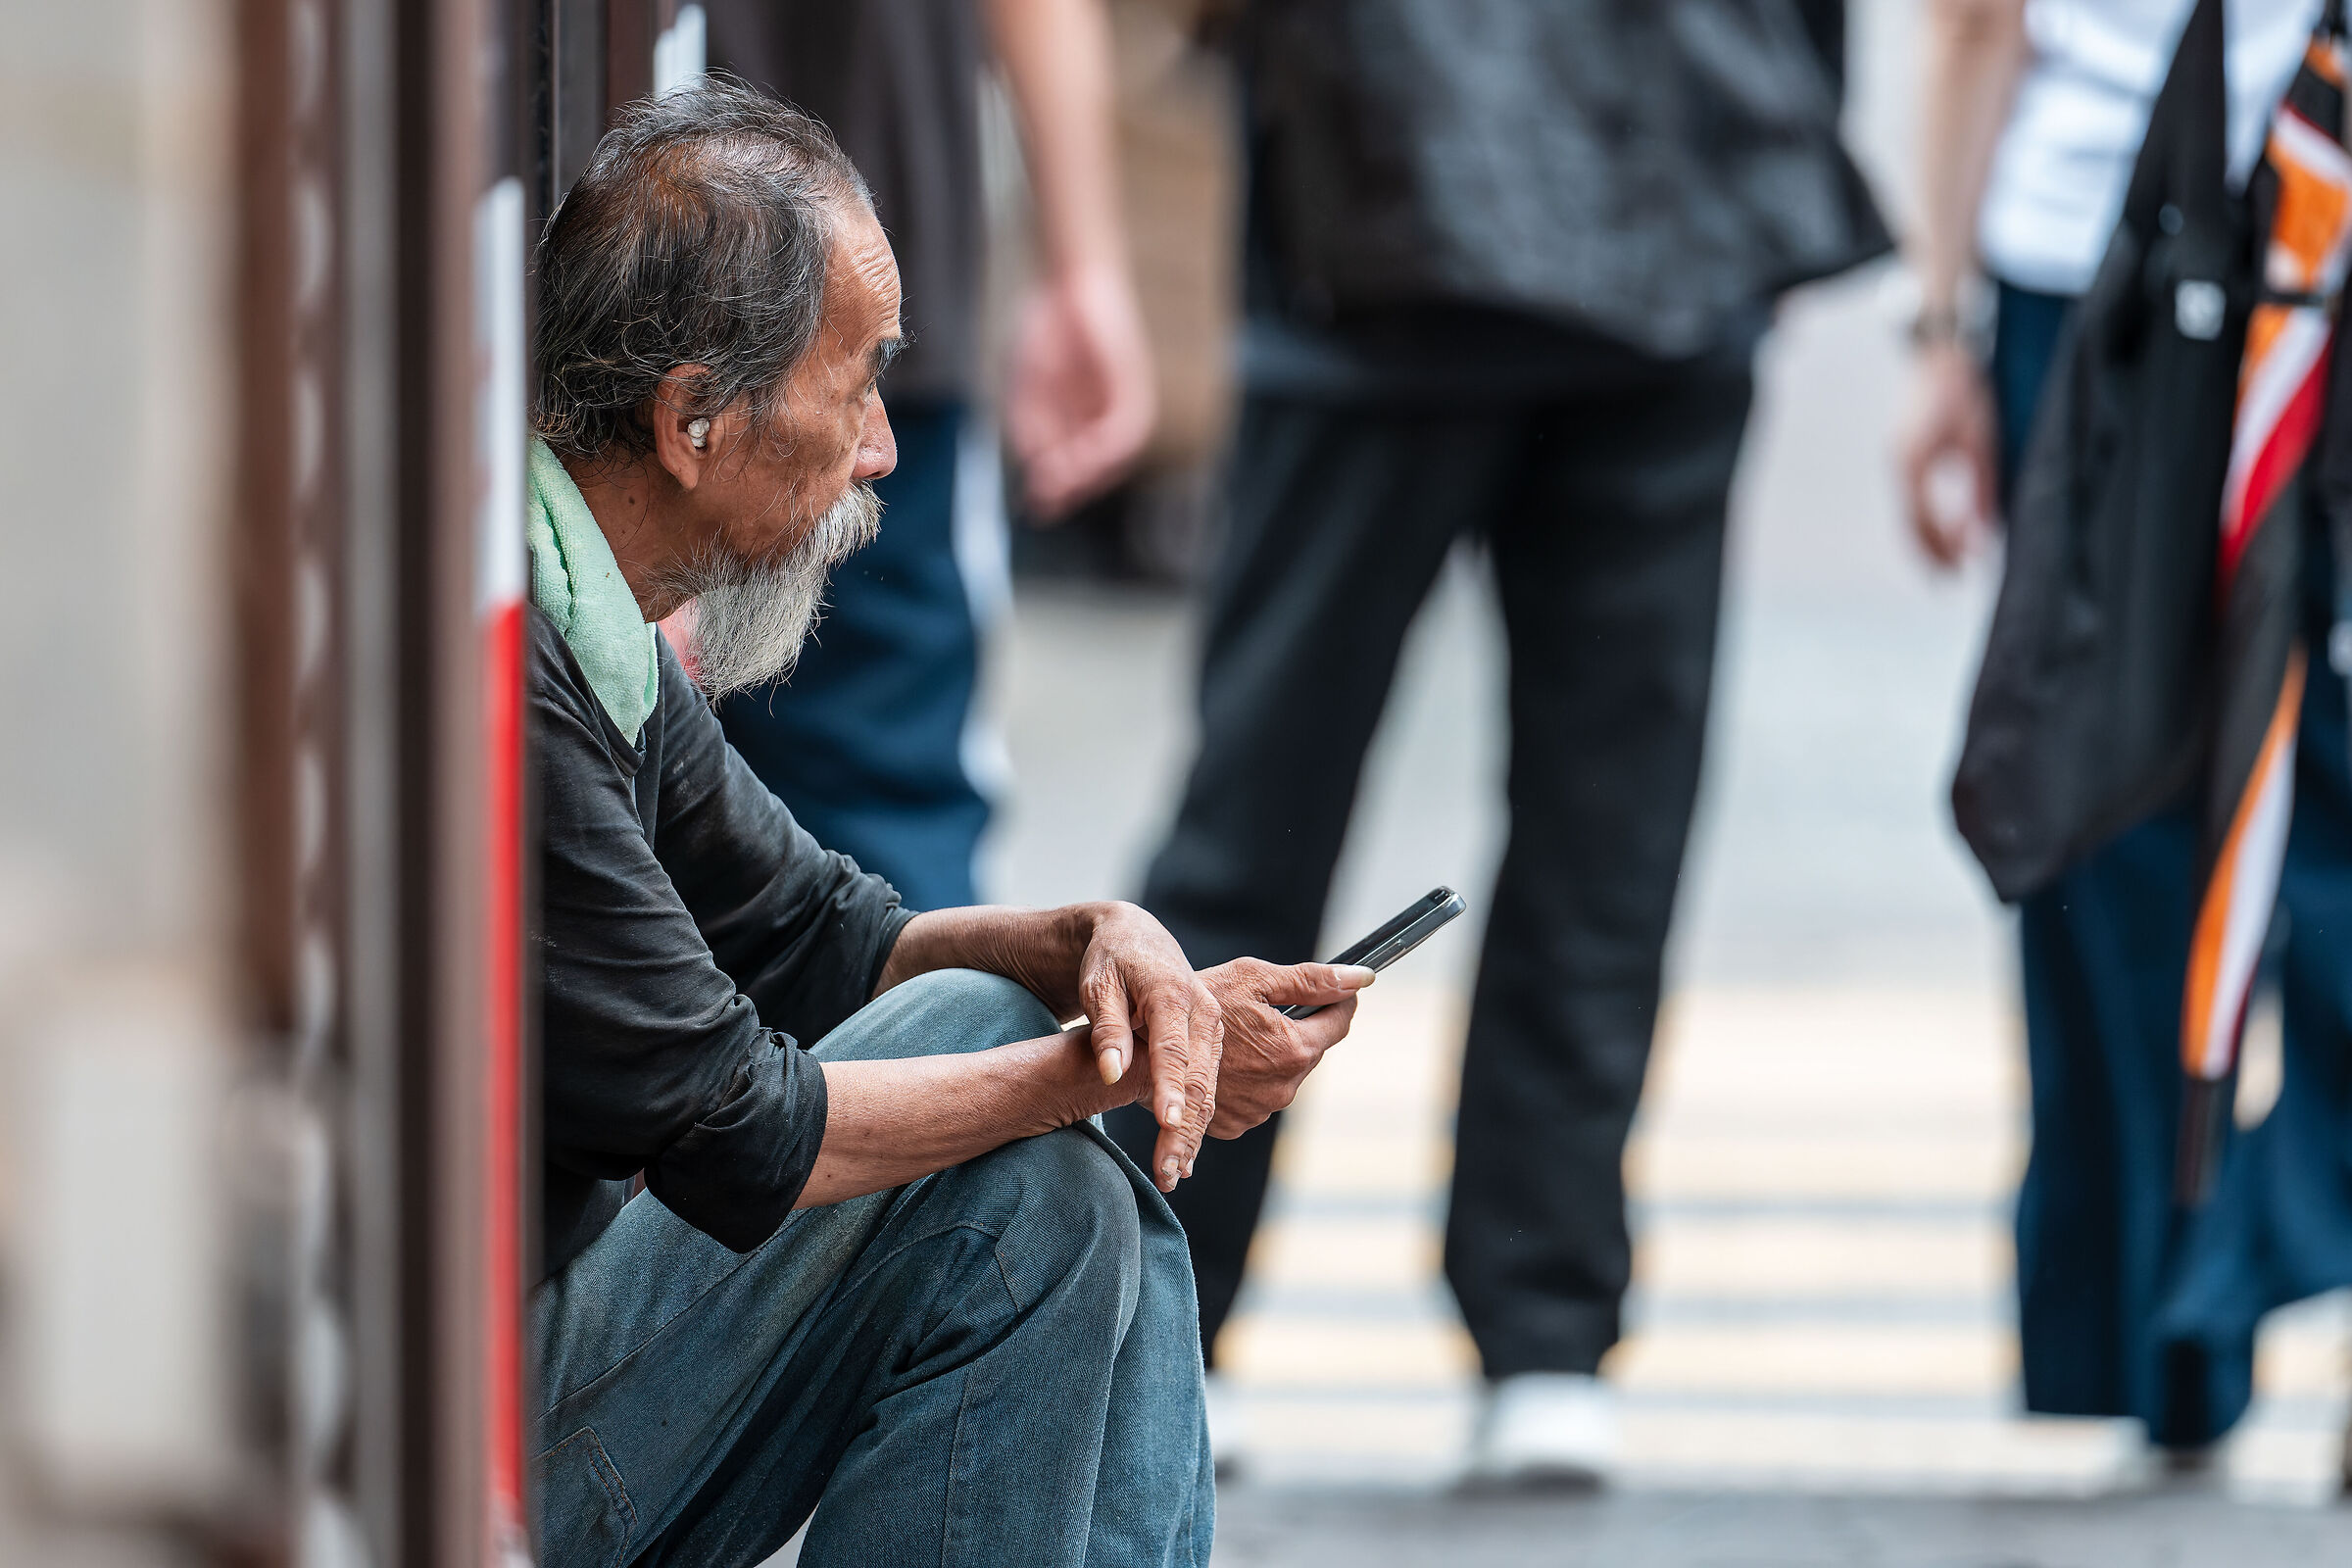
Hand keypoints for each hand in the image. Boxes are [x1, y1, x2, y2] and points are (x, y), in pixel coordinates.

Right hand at [1002, 261, 1155, 518]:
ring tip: (1064, 481)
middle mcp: (1102, 421)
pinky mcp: (1135, 386)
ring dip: (1090, 472)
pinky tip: (1087, 454)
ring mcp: (1121, 405)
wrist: (1064, 286)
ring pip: (1114, 455)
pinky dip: (1108, 444)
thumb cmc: (1044, 336)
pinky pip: (1128, 426)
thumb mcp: (1027, 391)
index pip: (1073, 472)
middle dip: (1071, 489)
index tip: (1036, 508)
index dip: (1056, 494)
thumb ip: (1030, 431)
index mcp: (1076, 424)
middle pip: (1095, 471)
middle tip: (1046, 500)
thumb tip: (1036, 472)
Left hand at [1063, 904, 1221, 1191]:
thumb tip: (1111, 1072)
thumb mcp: (1097, 985)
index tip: (1167, 1124)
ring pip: (1208, 1088)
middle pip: (1199, 1078)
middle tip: (1167, 1171)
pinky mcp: (1210, 1040)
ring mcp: (1211, 1026)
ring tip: (1172, 1173)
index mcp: (1171, 993)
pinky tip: (1181, 1154)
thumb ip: (1106, 1028)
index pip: (1172, 1049)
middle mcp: (1202, 1011)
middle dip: (1184, 1128)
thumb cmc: (1109, 961)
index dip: (1170, 1088)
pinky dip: (1196, 1120)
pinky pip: (1207, 1084)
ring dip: (1192, 1133)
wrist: (1136, 939)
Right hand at [1197, 959, 1375, 1137]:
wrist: (1145, 1041)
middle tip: (1262, 1010)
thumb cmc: (1199, 1000)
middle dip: (1297, 1029)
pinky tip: (1227, 1062)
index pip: (1339, 1022)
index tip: (1330, 990)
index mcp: (1293, 1050)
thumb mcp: (1255, 978)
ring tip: (1240, 1037)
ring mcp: (1258, 1112)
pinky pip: (1258, 1097)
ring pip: (1285, 1075)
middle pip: (1310, 1051)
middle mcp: (1282, 1089)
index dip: (1337, 1001)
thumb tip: (1361, 979)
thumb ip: (1313, 980)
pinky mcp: (1236, 1125)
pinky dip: (1250, 1080)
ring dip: (1273, 1057)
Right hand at [1898, 340, 1998, 568]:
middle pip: (1909, 524)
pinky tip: (1947, 529)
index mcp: (1914, 463)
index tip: (1965, 566)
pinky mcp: (1902, 454)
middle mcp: (1898, 465)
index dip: (1944, 548)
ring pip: (1908, 513)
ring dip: (1928, 540)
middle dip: (1931, 554)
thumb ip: (1982, 490)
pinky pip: (1910, 498)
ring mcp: (1897, 460)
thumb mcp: (1982, 443)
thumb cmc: (1967, 394)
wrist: (1942, 356)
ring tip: (1950, 563)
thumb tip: (1984, 534)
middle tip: (1952, 579)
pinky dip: (1926, 519)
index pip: (1923, 520)